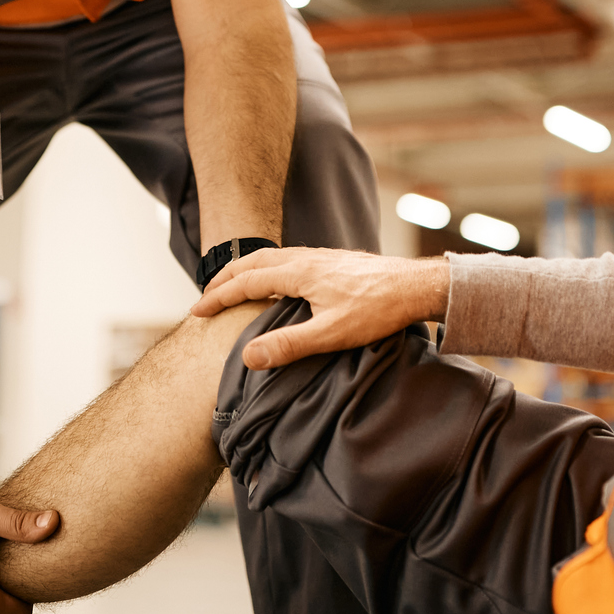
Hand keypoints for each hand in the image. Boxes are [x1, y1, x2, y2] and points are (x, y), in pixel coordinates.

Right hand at [189, 247, 448, 368]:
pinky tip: (277, 283)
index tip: (197, 311)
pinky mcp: (333, 261)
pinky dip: (267, 268)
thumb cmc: (377, 311)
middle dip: (225, 278)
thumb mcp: (331, 335)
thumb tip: (248, 356)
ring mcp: (320, 257)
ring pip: (271, 257)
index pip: (246, 282)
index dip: (219, 297)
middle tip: (205, 296)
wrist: (416, 286)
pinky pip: (287, 259)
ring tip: (233, 285)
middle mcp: (305, 258)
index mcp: (298, 272)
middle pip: (253, 262)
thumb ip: (288, 345)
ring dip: (246, 271)